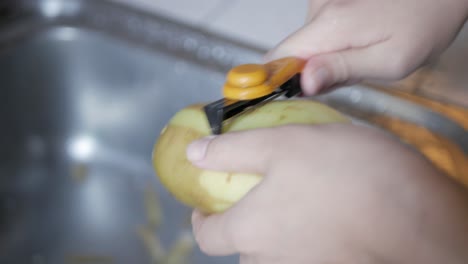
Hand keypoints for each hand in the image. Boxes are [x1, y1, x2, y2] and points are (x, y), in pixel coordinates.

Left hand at [187, 124, 467, 263]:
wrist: (415, 216)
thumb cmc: (345, 174)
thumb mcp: (282, 144)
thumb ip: (231, 151)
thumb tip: (194, 153)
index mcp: (249, 232)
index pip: (205, 236)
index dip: (202, 218)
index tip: (209, 202)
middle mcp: (270, 262)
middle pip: (243, 248)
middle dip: (246, 223)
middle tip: (265, 194)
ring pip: (277, 254)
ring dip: (280, 232)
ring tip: (302, 201)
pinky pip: (308, 256)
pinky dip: (309, 239)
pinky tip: (330, 216)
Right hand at [266, 0, 467, 94]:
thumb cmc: (423, 25)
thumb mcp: (390, 61)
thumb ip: (342, 71)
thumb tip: (304, 83)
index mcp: (330, 27)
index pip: (275, 58)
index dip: (273, 82)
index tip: (281, 100)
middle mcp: (320, 10)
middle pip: (289, 53)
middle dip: (306, 74)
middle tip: (340, 81)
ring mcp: (323, 3)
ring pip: (304, 44)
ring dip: (322, 60)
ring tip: (358, 59)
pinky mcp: (330, 2)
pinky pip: (316, 32)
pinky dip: (331, 45)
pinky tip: (357, 44)